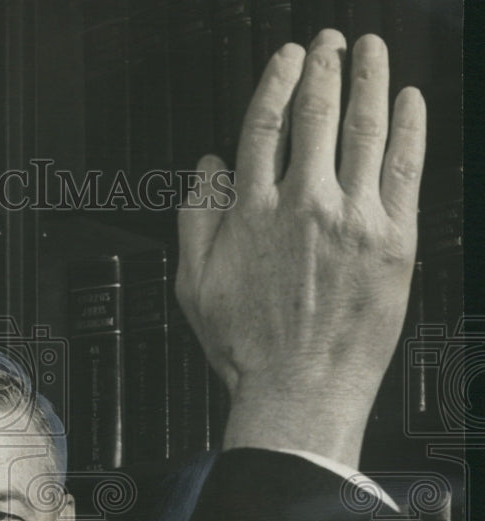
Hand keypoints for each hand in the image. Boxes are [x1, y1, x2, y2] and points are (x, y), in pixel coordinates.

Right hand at [176, 31, 425, 466]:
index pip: (265, 125)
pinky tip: (411, 102)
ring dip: (370, 79)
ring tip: (372, 51)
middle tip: (331, 42)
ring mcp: (353, 218)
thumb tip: (207, 168)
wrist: (298, 391)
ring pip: (365, 128)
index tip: (287, 59)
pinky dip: (410, 126)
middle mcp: (304, 204)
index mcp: (253, 212)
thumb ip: (196, 218)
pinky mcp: (394, 239)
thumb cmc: (249, 348)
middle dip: (325, 66)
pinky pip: (405, 167)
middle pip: (317, 113)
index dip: (277, 81)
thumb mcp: (194, 286)